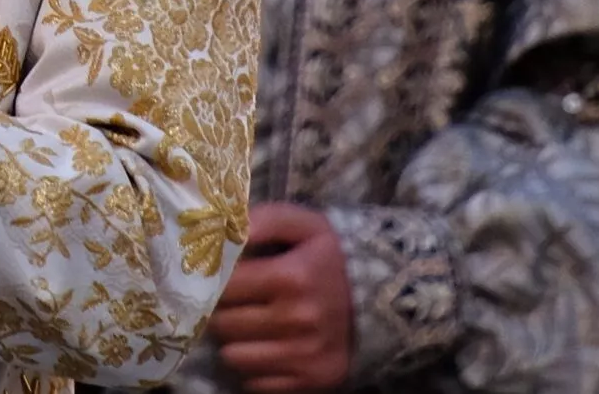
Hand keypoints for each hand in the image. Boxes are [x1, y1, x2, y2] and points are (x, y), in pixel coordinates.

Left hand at [210, 204, 352, 392]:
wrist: (383, 299)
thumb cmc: (330, 258)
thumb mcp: (305, 225)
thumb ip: (265, 220)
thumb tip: (228, 232)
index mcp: (292, 277)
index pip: (223, 286)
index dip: (216, 281)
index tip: (220, 277)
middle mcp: (297, 320)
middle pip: (223, 324)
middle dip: (222, 311)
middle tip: (235, 302)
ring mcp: (304, 355)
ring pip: (234, 357)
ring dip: (235, 341)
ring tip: (250, 324)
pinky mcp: (309, 380)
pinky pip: (255, 382)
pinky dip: (255, 366)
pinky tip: (268, 345)